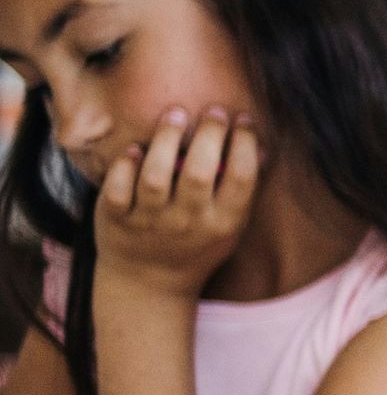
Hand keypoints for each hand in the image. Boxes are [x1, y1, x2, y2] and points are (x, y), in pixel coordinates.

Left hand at [91, 109, 261, 296]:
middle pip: (199, 171)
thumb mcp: (229, 227)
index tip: (242, 120)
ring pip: (155, 176)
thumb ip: (242, 190)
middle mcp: (188, 223)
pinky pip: (117, 189)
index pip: (241, 177)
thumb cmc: (196, 246)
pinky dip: (124, 166)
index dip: (244, 143)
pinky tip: (135, 150)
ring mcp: (150, 221)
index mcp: (222, 223)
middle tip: (213, 111)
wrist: (149, 283)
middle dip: (209, 134)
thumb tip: (261, 148)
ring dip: (165, 140)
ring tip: (175, 115)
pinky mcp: (117, 220)